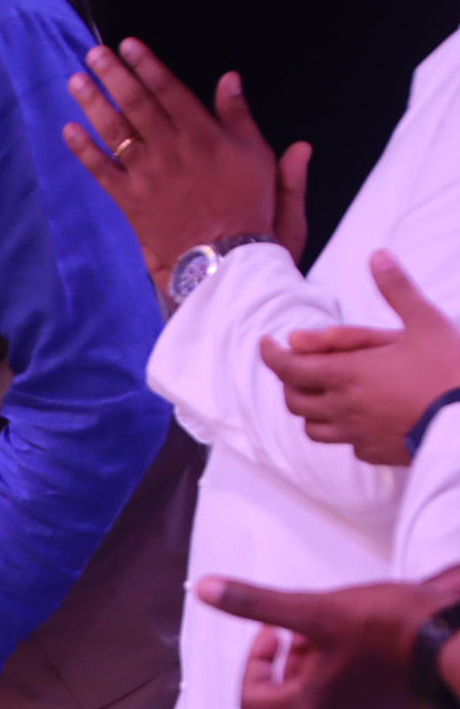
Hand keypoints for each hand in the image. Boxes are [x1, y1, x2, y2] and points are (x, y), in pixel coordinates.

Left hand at [63, 40, 311, 283]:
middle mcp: (171, 149)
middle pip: (136, 105)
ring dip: (94, 104)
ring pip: (116, 133)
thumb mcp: (256, 156)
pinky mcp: (131, 199)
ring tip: (76, 81)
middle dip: (114, 76)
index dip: (147, 66)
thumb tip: (230, 80)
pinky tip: (69, 129)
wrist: (226, 257)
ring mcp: (147, 175)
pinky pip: (102, 171)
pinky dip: (84, 150)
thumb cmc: (248, 206)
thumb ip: (240, 116)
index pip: (169, 91)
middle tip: (94, 54)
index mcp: (203, 135)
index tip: (130, 45)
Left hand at [194, 574, 449, 708]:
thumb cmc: (393, 633)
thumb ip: (258, 603)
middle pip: (292, 694)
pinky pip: (366, 689)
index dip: (252, 664)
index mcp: (310, 706)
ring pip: (331, 692)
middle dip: (295, 656)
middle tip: (312, 625)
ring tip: (346, 624)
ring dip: (326, 658)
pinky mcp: (402, 708)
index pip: (253, 702)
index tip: (273, 633)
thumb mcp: (317, 610)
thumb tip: (206, 590)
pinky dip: (359, 664)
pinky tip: (380, 634)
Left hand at [258, 250, 459, 464]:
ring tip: (322, 393)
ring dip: (310, 410)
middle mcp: (341, 407)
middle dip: (290, 381)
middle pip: (293, 399)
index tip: (266, 342)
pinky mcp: (375, 453)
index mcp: (345, 374)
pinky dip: (342, 431)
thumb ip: (396, 290)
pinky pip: (346, 445)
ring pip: (312, 427)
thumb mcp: (424, 322)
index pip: (287, 367)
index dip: (270, 354)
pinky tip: (357, 420)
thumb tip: (377, 255)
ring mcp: (356, 434)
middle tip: (298, 365)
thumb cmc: (449, 370)